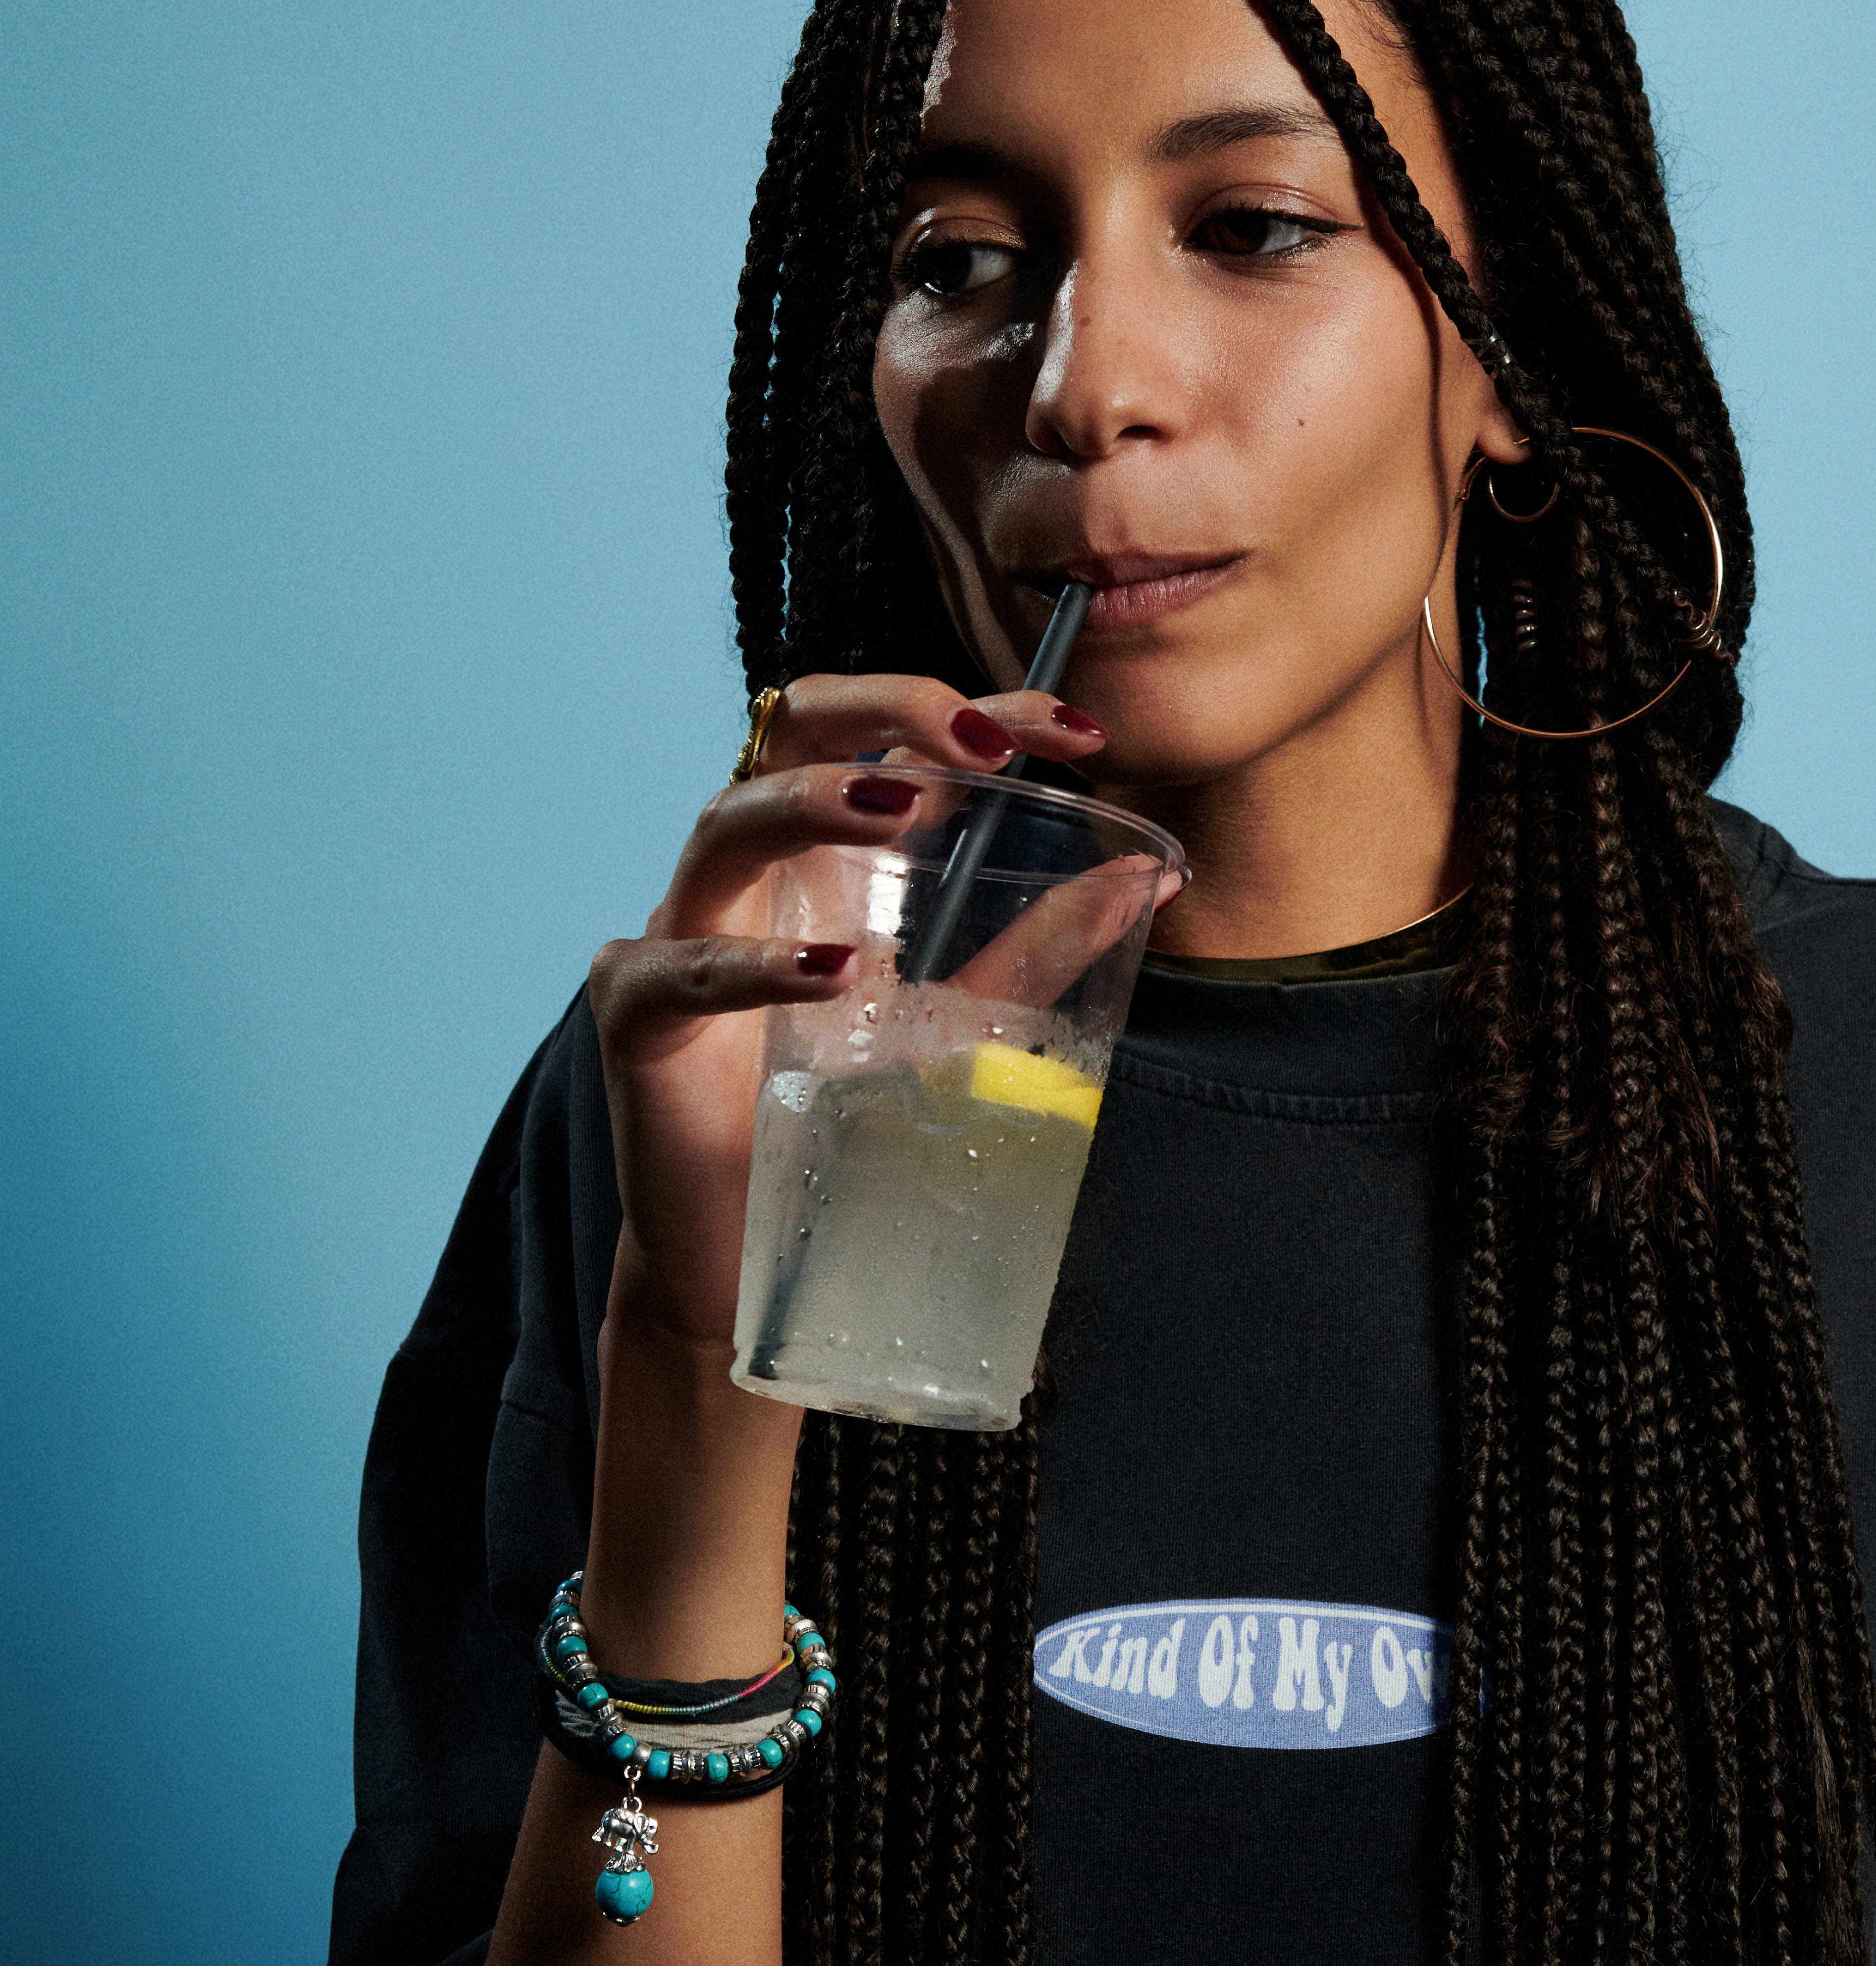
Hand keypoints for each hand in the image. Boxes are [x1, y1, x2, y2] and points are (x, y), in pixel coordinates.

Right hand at [587, 674, 1107, 1348]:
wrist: (749, 1257)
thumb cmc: (836, 1123)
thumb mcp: (959, 1020)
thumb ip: (1039, 949)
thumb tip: (1148, 881)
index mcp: (825, 856)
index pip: (891, 738)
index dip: (974, 707)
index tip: (1075, 727)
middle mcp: (753, 874)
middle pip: (790, 727)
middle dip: (883, 708)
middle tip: (978, 745)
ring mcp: (683, 933)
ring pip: (727, 822)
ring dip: (813, 801)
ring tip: (901, 808)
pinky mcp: (637, 1015)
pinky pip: (682, 969)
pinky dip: (754, 962)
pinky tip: (830, 969)